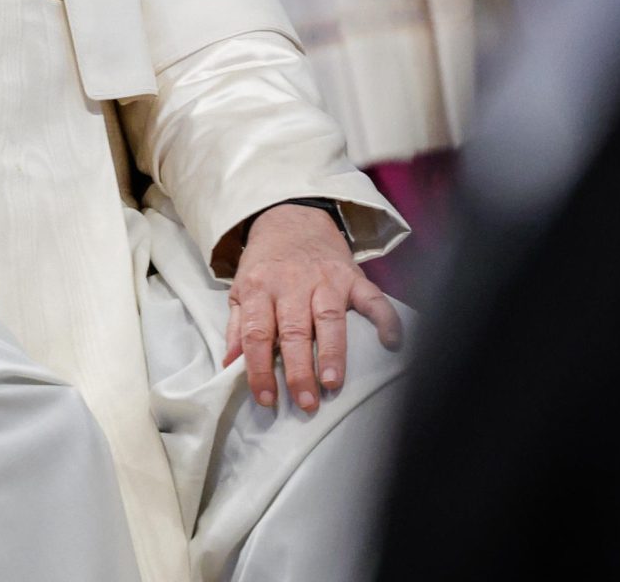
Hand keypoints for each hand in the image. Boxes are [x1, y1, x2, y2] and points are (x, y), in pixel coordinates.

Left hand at [225, 203, 402, 413]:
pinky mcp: (352, 275)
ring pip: (329, 318)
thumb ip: (237, 328)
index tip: (266, 399)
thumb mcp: (240, 289)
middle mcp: (291, 284)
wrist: (289, 217)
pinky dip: (385, 318)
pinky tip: (391, 342)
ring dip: (333, 352)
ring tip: (334, 383)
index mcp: (259, 289)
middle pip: (294, 331)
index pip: (256, 335)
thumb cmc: (265, 264)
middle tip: (305, 401)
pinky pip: (372, 297)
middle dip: (299, 370)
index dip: (260, 369)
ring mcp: (324, 279)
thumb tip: (229, 366)